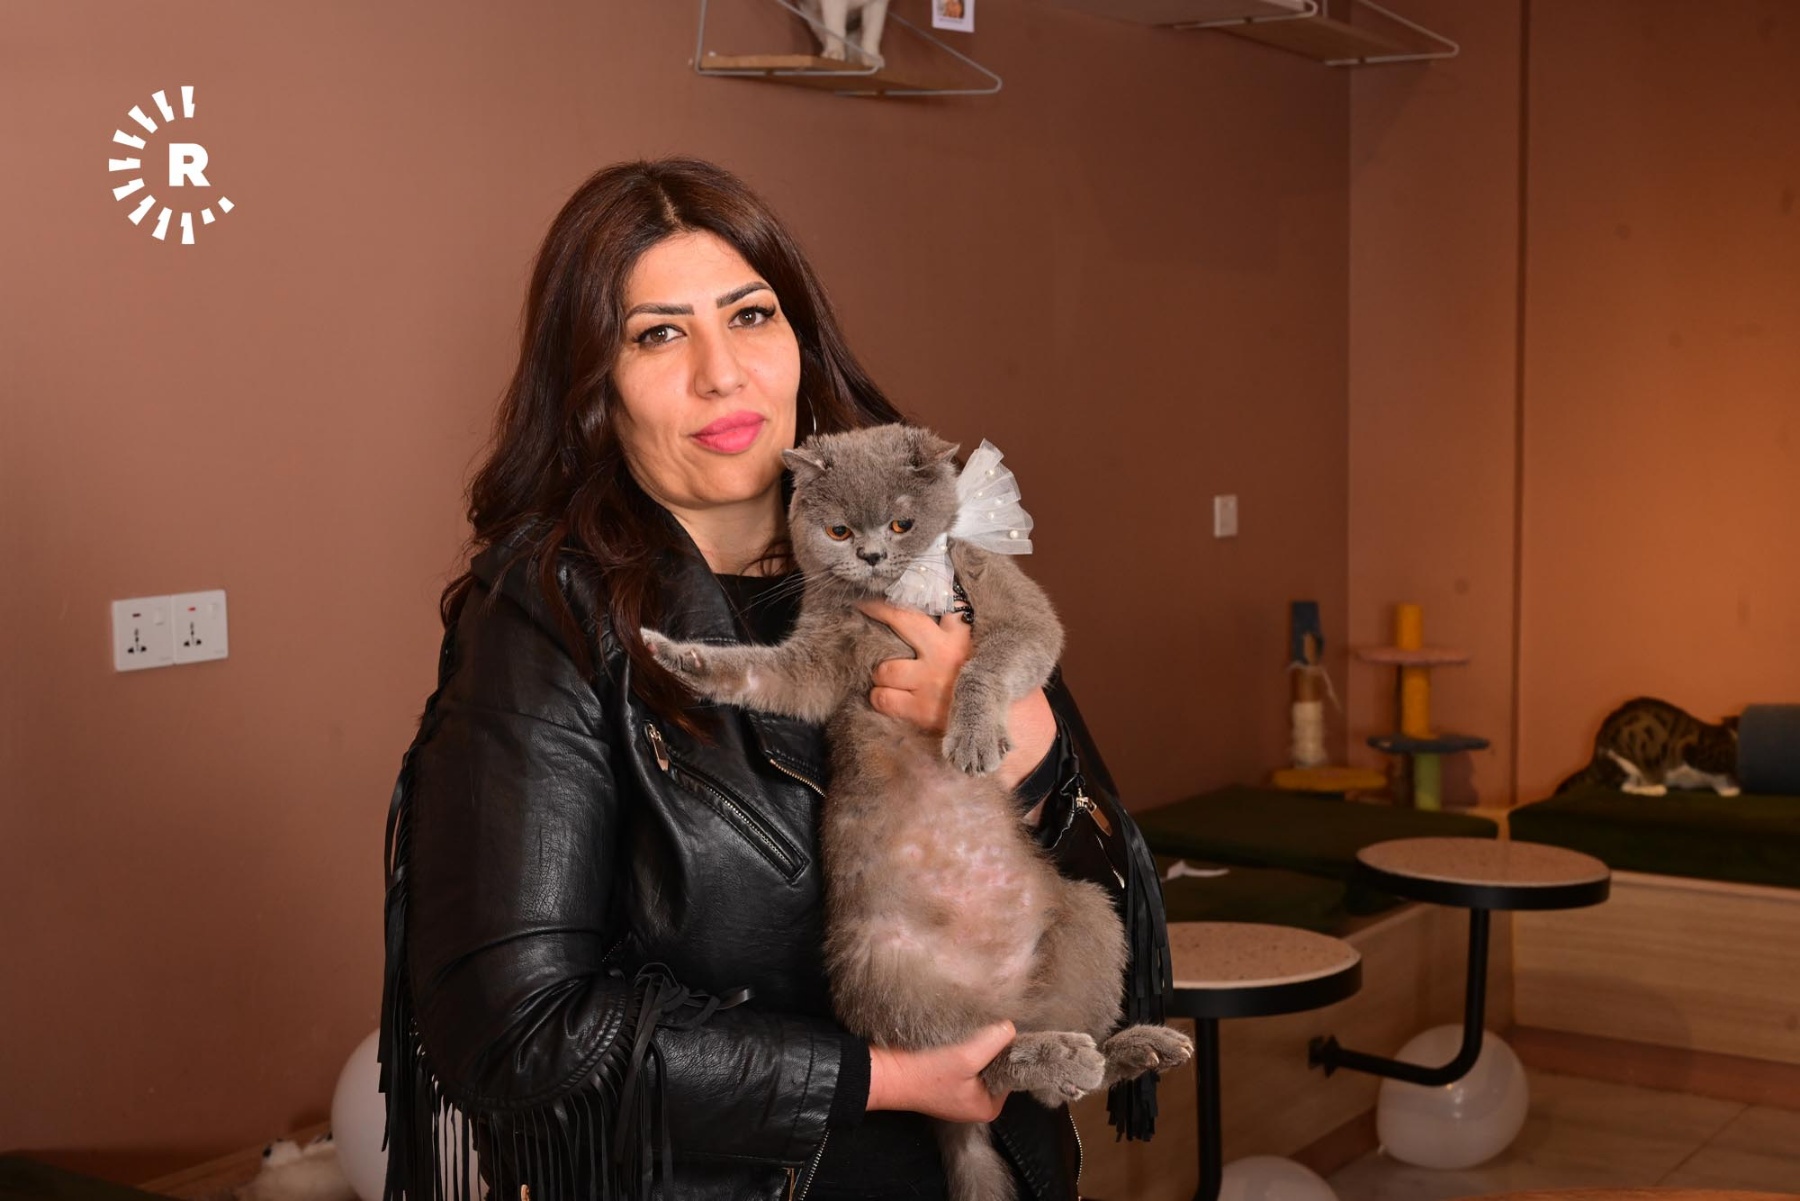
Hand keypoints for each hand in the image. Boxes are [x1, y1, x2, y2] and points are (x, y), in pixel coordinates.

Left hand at [856, 602, 1056, 789]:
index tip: (891, 581)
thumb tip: (944, 600)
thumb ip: (964, 629)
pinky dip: (880, 697)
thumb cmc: (996, 687)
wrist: (1010, 729)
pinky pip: (883, 698)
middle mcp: (945, 653)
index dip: (911, 587)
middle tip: (864, 604)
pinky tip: (885, 696)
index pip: (935, 599)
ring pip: (884, 668)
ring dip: (880, 673)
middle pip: (901, 619)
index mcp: (964, 634)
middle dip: (878, 609)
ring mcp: (930, 682)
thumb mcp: (989, 649)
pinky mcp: (921, 710)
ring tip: (886, 675)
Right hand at [866, 1021, 1014, 1121]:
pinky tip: (954, 1041)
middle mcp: (976, 1104)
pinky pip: (964, 1063)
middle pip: (996, 1067)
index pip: (1011, 1072)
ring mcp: (960, 1094)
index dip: (1006, 1052)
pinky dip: (961, 1051)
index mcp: (988, 1108)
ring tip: (965, 1037)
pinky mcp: (945, 1083)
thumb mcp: (967, 1056)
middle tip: (979, 1033)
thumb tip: (1010, 1028)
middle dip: (989, 1050)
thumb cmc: (925, 1073)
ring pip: (980, 1062)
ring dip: (974, 1048)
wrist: (886, 1074)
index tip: (995, 1035)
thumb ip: (995, 1041)